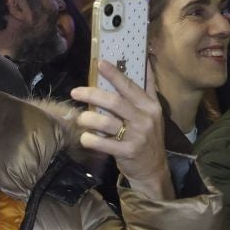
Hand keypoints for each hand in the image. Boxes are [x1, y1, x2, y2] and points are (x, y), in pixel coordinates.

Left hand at [70, 62, 172, 199]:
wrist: (153, 169)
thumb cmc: (148, 136)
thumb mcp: (152, 112)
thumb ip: (147, 88)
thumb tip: (145, 60)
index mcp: (150, 105)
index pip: (131, 86)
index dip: (115, 74)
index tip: (100, 63)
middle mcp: (145, 118)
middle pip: (115, 102)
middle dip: (92, 95)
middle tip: (75, 92)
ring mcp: (137, 136)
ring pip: (106, 122)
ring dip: (88, 119)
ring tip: (80, 119)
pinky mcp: (128, 152)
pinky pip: (104, 143)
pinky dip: (91, 139)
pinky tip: (85, 138)